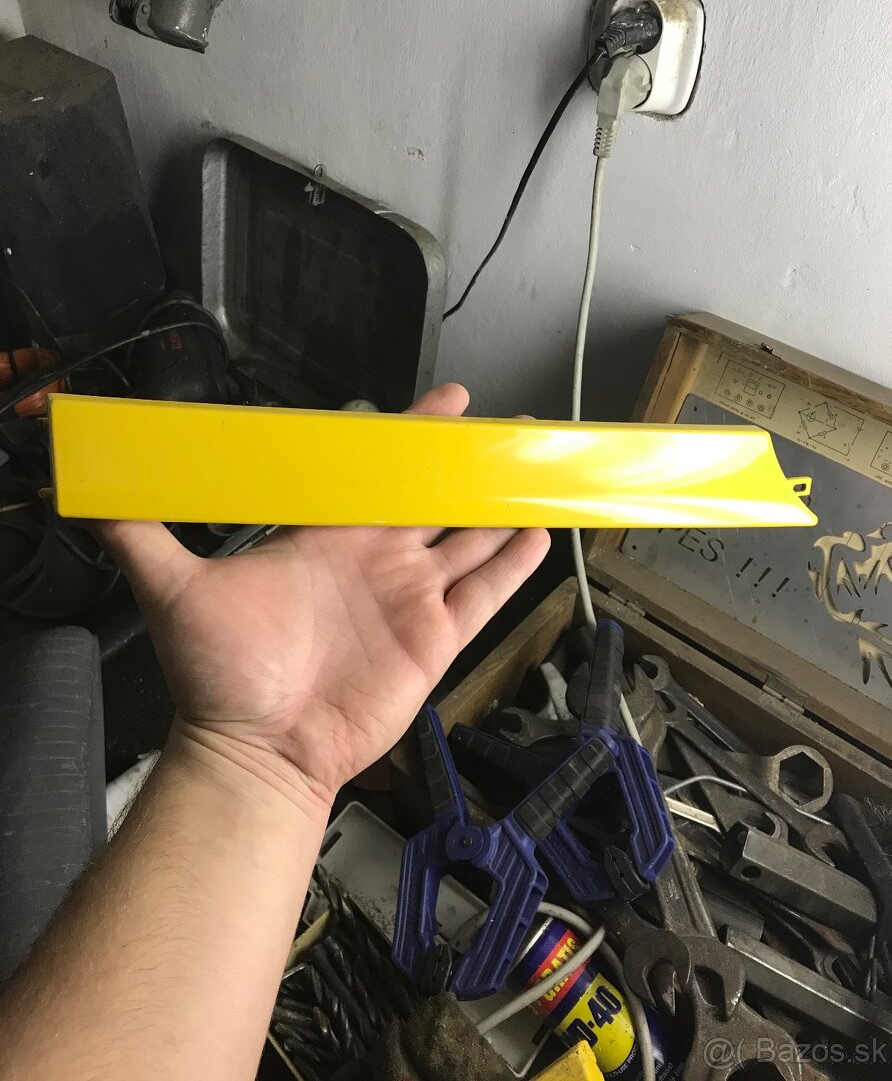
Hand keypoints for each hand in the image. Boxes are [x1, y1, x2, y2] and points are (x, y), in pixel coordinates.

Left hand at [99, 384, 549, 799]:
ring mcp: (407, 600)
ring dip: (499, 510)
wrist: (257, 749)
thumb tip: (91, 494)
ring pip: (467, 542)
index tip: (447, 404)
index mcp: (328, 537)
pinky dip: (513, 567)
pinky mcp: (433, 641)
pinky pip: (484, 596)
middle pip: (433, 501)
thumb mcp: (177, 592)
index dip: (412, 437)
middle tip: (508, 429)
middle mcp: (374, 561)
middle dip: (469, 466)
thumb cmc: (221, 675)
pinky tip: (537, 536)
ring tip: (534, 475)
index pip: (377, 474)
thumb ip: (142, 537)